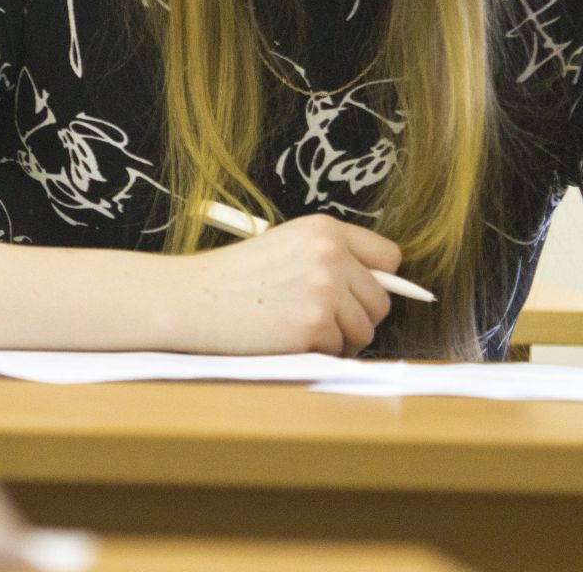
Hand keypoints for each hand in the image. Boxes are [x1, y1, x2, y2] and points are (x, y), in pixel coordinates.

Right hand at [175, 214, 400, 355]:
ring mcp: (324, 291)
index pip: (389, 257)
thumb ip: (334, 258)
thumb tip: (387, 286)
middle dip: (358, 317)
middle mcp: (330, 256)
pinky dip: (319, 353)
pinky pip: (340, 351)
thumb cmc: (237, 277)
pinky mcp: (314, 326)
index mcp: (325, 230)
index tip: (359, 293)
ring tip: (300, 328)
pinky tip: (287, 338)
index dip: (377, 280)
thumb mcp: (288, 246)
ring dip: (340, 339)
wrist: (194, 299)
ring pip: (365, 331)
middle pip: (381, 301)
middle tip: (319, 318)